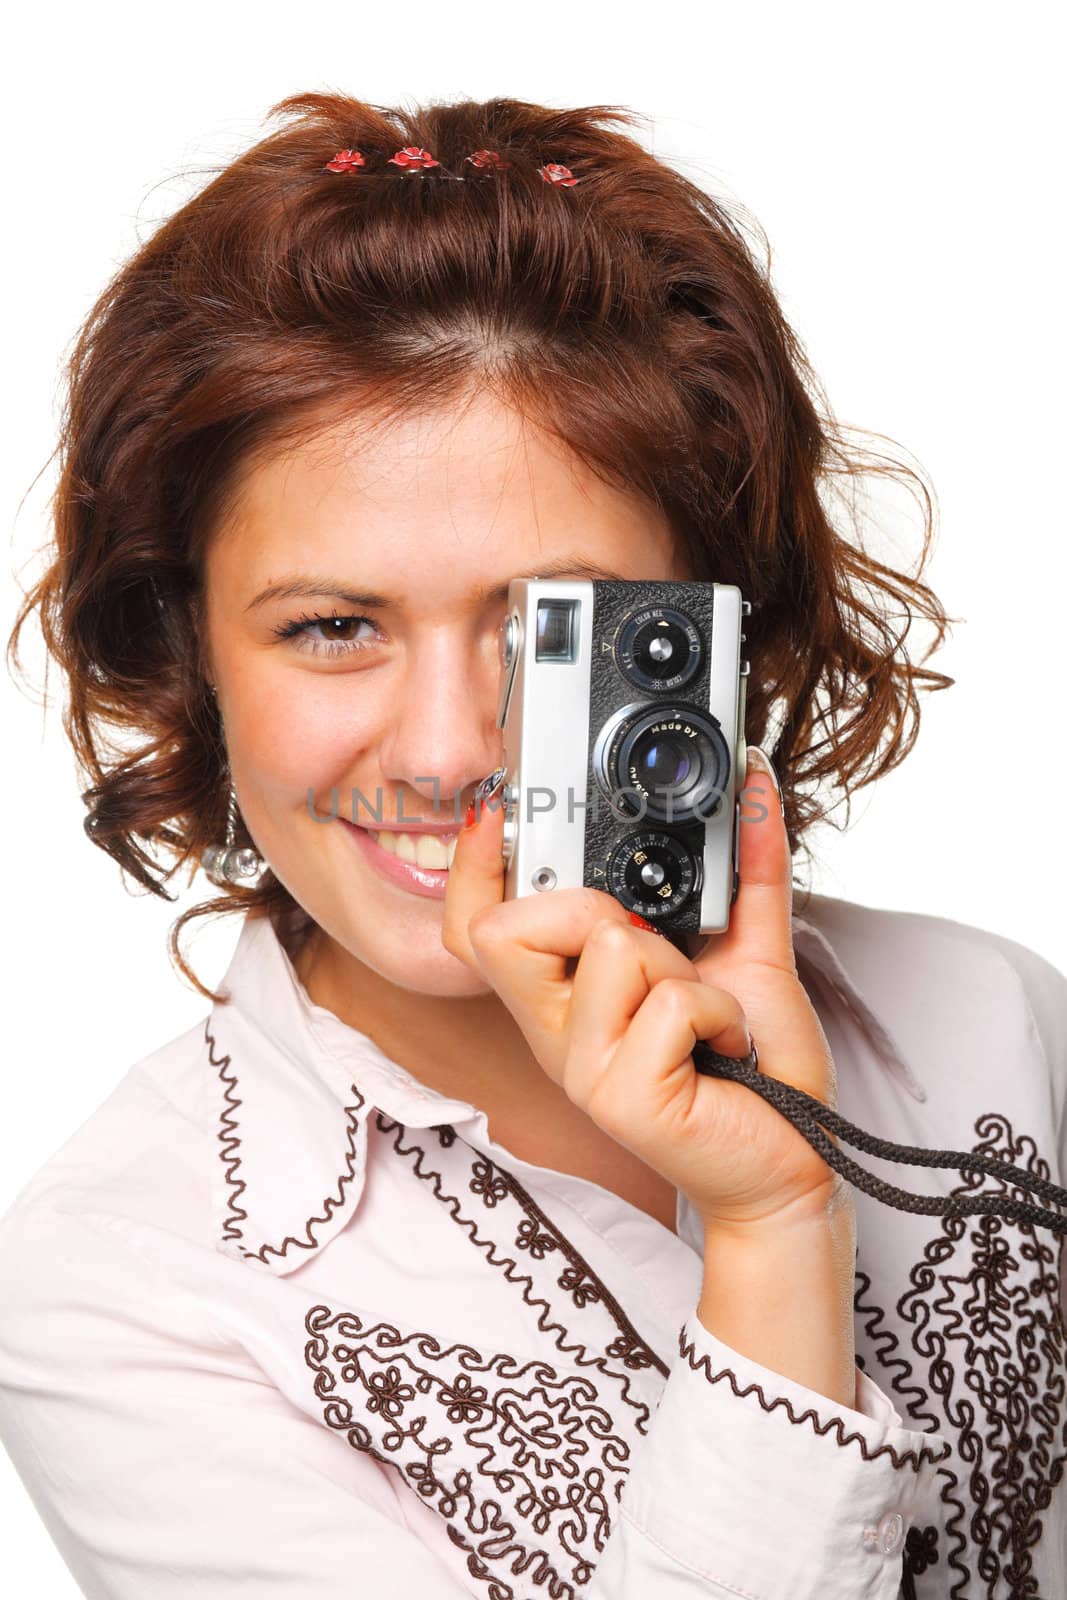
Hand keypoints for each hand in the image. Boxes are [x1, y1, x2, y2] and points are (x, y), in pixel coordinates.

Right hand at [440, 753, 841, 1232]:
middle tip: (663, 952)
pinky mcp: (620, 1097)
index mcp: (568, 993)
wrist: (795, 1159)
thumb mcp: (744, 949)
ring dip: (684, 970)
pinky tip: (728, 1048)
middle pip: (512, 927)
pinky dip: (718, 1011)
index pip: (476, 929)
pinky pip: (668, 1002)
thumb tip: (755, 781)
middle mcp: (558, 1032)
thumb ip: (747, 866)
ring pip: (611, 947)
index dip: (467, 869)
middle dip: (596, 910)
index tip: (492, 808)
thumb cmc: (759, 1065)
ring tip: (709, 1015)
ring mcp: (582, 1068)